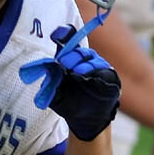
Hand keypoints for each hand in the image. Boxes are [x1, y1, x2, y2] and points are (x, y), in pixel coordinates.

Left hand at [19, 25, 120, 140]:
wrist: (83, 120)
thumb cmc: (68, 103)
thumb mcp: (54, 93)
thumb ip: (49, 82)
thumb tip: (43, 70)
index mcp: (70, 59)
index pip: (68, 40)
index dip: (63, 34)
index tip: (56, 35)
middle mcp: (85, 60)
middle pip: (80, 51)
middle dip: (72, 55)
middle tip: (64, 62)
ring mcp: (99, 68)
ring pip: (93, 60)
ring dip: (84, 65)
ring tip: (77, 72)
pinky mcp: (110, 78)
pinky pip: (105, 72)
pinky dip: (98, 74)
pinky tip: (89, 78)